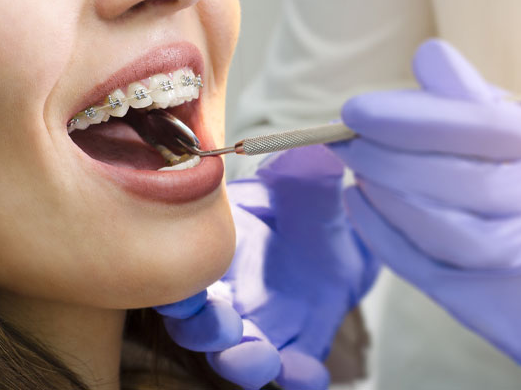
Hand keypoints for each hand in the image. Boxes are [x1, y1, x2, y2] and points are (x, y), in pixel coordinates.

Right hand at [156, 145, 378, 388]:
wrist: (345, 234)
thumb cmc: (310, 204)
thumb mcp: (311, 184)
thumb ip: (306, 173)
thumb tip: (316, 153)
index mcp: (218, 246)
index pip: (180, 268)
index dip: (174, 282)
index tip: (183, 288)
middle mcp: (230, 291)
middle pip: (196, 323)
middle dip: (202, 331)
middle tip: (224, 327)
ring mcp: (261, 323)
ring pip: (236, 355)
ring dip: (242, 362)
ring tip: (263, 359)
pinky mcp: (297, 344)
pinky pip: (292, 371)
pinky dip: (298, 377)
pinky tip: (310, 373)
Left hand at [329, 39, 520, 364]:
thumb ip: (471, 96)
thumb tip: (426, 55)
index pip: (473, 125)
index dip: (405, 118)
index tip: (353, 110)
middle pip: (450, 179)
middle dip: (383, 156)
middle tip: (343, 140)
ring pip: (435, 228)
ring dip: (382, 194)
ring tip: (357, 168)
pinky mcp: (491, 300)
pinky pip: (422, 267)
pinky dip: (380, 233)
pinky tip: (359, 202)